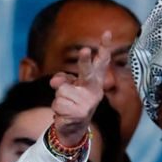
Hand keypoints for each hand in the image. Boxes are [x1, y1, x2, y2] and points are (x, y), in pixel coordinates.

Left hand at [49, 31, 111, 145]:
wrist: (74, 128)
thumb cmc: (72, 102)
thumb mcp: (68, 88)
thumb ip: (62, 80)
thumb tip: (55, 82)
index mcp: (95, 81)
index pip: (101, 62)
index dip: (104, 47)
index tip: (107, 32)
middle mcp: (94, 90)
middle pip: (86, 72)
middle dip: (85, 60)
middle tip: (84, 50)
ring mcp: (88, 102)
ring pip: (62, 90)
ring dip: (59, 98)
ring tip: (66, 106)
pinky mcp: (79, 113)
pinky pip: (58, 103)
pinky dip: (57, 109)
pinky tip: (65, 114)